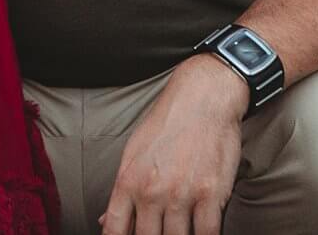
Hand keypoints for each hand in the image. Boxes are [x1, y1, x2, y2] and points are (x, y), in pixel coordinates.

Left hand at [101, 53, 247, 234]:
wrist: (204, 97)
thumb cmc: (168, 123)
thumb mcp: (133, 153)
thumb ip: (122, 192)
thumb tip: (106, 222)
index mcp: (128, 182)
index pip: (115, 230)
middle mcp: (152, 191)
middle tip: (161, 231)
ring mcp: (182, 194)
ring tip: (181, 229)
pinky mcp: (211, 194)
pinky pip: (208, 234)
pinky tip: (202, 232)